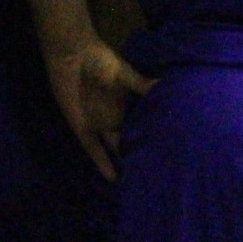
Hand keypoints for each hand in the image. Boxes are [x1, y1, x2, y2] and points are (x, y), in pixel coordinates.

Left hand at [44, 37, 155, 180]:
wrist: (72, 58)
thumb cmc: (100, 61)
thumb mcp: (124, 74)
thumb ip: (142, 85)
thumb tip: (164, 86)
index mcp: (128, 104)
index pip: (143, 125)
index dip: (153, 137)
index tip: (170, 152)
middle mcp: (116, 118)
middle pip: (130, 140)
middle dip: (140, 154)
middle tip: (157, 174)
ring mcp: (99, 125)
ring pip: (114, 149)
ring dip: (123, 163)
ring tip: (138, 182)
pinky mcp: (84, 130)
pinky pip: (94, 150)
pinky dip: (102, 163)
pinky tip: (113, 178)